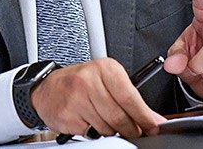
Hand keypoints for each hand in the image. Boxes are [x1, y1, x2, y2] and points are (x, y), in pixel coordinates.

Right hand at [30, 58, 165, 138]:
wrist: (48, 88)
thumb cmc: (82, 83)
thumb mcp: (107, 81)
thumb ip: (131, 99)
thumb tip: (153, 118)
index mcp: (105, 68)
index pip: (130, 97)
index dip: (143, 116)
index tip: (153, 126)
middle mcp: (89, 80)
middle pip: (119, 116)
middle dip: (130, 129)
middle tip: (135, 132)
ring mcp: (77, 98)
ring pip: (107, 127)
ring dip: (113, 132)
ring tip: (107, 122)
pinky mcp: (68, 115)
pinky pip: (92, 133)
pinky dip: (96, 133)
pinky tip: (92, 122)